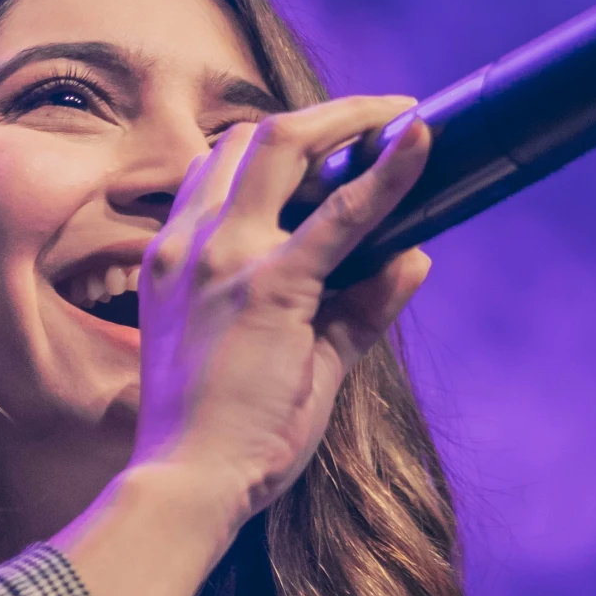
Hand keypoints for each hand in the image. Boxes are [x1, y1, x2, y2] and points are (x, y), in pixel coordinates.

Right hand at [54, 97, 431, 595]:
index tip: (332, 137)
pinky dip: (387, 172)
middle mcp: (192, 241)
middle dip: (322, 116)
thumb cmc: (225, 434)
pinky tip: (421, 142)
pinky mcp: (272, 284)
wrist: (186, 482)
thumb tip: (415, 257)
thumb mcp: (285, 356)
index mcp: (174, 255)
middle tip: (382, 113)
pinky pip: (341, 213)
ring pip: (285, 146)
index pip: (219, 165)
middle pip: (251, 139)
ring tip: (402, 117)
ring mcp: (226, 256)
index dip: (278, 140)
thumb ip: (353, 305)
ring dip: (347, 121)